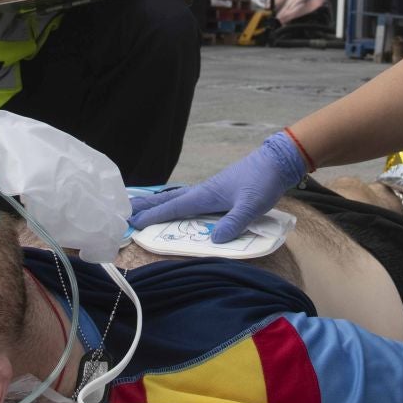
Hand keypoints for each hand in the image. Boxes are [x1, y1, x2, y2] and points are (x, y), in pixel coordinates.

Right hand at [127, 130, 305, 242]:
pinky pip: (190, 200)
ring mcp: (210, 191)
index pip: (174, 207)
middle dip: (148, 207)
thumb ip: (234, 222)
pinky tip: (177, 208)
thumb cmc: (263, 181)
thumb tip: (214, 240)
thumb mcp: (251, 205)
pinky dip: (176, 204)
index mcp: (206, 194)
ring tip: (143, 210)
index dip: (153, 216)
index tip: (133, 222)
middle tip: (125, 212)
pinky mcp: (219, 192)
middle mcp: (204, 192)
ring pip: (178, 199)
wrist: (276, 162)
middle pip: (169, 200)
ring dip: (160, 205)